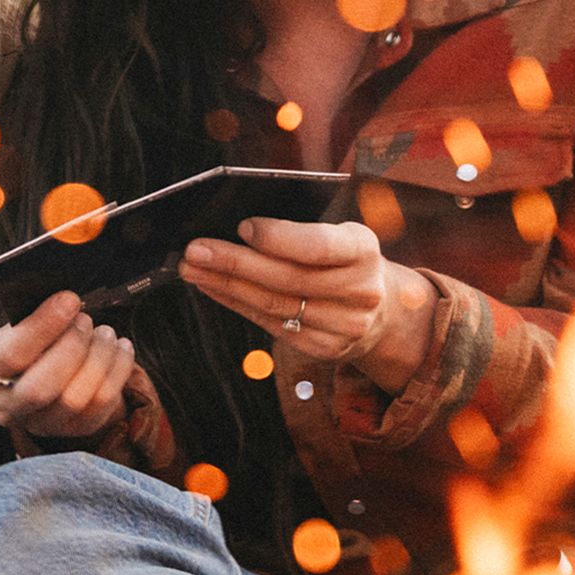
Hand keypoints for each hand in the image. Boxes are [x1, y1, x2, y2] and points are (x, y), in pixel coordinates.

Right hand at [0, 291, 135, 437]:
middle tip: (85, 320)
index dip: (43, 326)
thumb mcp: (17, 326)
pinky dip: (118, 371)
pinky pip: (101, 405)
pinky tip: (120, 348)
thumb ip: (34, 316)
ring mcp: (40, 423)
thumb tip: (67, 301)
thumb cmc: (25, 343)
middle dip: (72, 348)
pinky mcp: (73, 430)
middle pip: (41, 388)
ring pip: (75, 399)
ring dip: (99, 359)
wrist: (36, 373)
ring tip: (105, 332)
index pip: (11, 355)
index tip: (69, 301)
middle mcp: (7, 406)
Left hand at [179, 218, 437, 384]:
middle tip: (195, 250)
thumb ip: (302, 231)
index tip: (242, 227)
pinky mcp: (325, 348)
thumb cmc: (345, 260)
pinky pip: (271, 324)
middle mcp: (360, 291)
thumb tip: (236, 228)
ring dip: (226, 285)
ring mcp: (345, 325)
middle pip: (287, 279)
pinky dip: (236, 304)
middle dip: (234, 263)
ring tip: (193, 268)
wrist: (381, 309)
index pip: (318, 246)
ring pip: (273, 305)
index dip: (278, 238)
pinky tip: (213, 288)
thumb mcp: (340, 235)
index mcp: (364, 250)